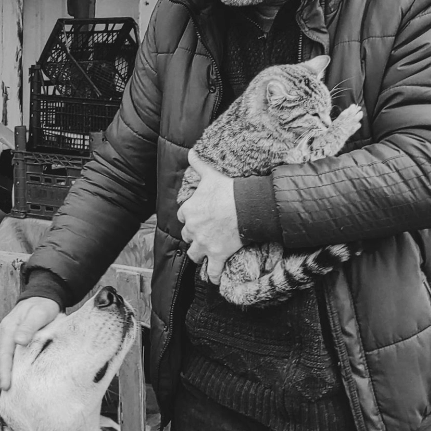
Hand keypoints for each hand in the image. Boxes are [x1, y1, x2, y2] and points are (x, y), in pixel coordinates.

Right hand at [0, 297, 60, 400]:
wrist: (41, 296)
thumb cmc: (43, 306)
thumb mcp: (39, 313)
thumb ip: (29, 326)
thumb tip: (18, 340)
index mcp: (9, 328)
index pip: (4, 354)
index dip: (4, 372)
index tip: (6, 387)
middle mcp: (2, 333)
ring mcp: (1, 337)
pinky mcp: (5, 341)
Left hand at [176, 150, 242, 284]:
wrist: (248, 206)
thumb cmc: (228, 190)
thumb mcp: (211, 174)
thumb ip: (198, 164)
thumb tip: (191, 151)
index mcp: (189, 211)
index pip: (183, 217)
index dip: (189, 218)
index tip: (196, 217)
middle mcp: (193, 230)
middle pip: (187, 238)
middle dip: (193, 237)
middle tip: (203, 235)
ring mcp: (205, 244)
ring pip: (195, 255)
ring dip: (199, 255)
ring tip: (205, 255)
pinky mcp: (218, 255)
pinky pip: (213, 272)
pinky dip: (214, 276)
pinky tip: (215, 279)